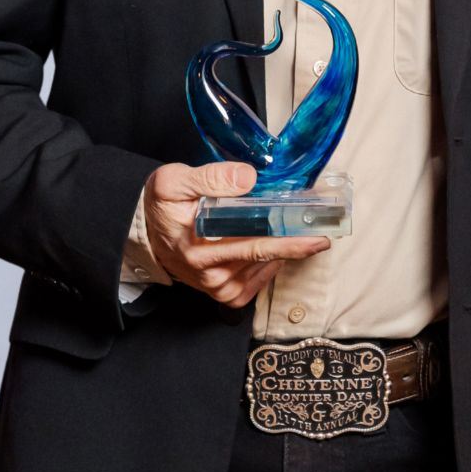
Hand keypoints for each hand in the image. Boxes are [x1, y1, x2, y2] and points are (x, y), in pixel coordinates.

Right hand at [141, 160, 330, 306]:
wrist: (144, 234)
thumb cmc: (161, 206)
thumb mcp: (173, 181)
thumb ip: (210, 178)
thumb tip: (248, 177)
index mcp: (197, 248)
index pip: (253, 243)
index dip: (287, 235)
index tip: (313, 228)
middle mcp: (209, 273)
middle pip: (265, 257)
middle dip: (299, 244)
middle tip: (325, 232)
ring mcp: (217, 287)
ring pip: (264, 269)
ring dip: (286, 252)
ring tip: (303, 232)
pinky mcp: (222, 294)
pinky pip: (257, 283)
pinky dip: (271, 266)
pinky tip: (277, 250)